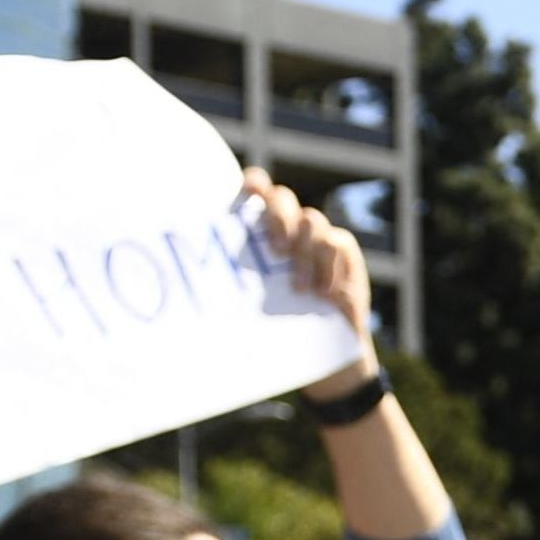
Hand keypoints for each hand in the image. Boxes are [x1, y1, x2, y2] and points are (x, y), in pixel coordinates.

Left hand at [249, 170, 378, 384]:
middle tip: (275, 250)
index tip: (244, 195)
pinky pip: (336, 243)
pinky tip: (324, 293)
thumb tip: (195, 276)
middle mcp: (288, 227)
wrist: (322, 356)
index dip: (253, 184)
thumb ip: (236, 282)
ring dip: (304, 254)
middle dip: (277, 218)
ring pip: (311, 220)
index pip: (256, 188)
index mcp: (259, 230)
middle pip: (282, 198)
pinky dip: (327, 266)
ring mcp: (318, 237)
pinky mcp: (344, 252)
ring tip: (300, 290)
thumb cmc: (275, 328)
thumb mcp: (249, 305)